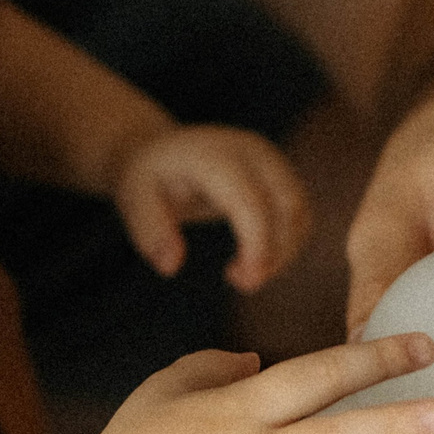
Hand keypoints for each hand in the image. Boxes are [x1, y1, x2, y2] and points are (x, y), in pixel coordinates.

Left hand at [110, 124, 311, 291]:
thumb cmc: (148, 179)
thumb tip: (172, 266)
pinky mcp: (279, 173)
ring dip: (282, 252)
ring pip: (299, 211)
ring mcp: (269, 159)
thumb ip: (150, 232)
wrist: (162, 151)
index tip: (244, 280)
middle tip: (241, 283)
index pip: (251, 202)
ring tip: (241, 274)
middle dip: (276, 252)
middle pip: (289, 204)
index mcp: (214, 156)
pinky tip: (253, 259)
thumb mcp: (133, 201)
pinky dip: (286, 243)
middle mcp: (250, 150)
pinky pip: (299, 213)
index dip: (257, 244)